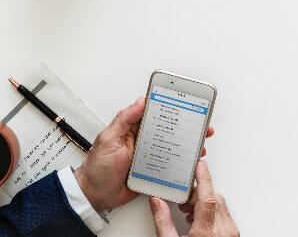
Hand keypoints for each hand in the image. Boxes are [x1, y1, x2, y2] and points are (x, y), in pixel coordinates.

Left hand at [73, 97, 215, 211]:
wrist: (95, 195)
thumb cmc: (97, 167)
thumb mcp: (108, 139)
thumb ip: (124, 120)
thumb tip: (140, 101)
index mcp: (133, 130)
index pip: (155, 113)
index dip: (170, 107)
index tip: (185, 102)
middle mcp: (143, 142)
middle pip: (169, 131)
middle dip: (186, 127)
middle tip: (202, 125)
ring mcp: (149, 157)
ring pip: (172, 148)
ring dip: (187, 147)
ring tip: (200, 145)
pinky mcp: (152, 172)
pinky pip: (169, 167)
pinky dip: (180, 166)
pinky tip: (190, 164)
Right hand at [149, 161, 239, 236]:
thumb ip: (162, 221)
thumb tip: (157, 202)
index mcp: (207, 233)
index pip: (208, 198)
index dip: (204, 178)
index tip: (200, 165)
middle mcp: (223, 232)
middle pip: (213, 198)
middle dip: (198, 195)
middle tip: (183, 201)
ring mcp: (230, 233)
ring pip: (220, 204)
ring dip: (205, 203)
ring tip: (189, 212)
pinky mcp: (233, 235)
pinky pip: (224, 214)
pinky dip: (211, 211)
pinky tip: (199, 219)